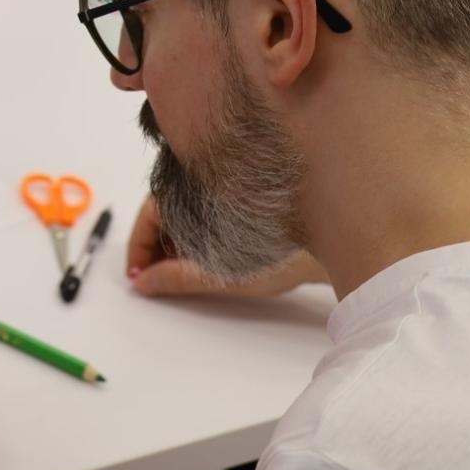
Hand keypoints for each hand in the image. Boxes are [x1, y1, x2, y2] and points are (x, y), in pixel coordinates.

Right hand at [126, 194, 324, 298]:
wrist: (332, 243)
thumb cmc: (282, 252)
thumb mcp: (220, 272)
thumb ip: (176, 277)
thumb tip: (144, 284)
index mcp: (192, 191)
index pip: (147, 216)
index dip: (138, 251)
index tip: (137, 280)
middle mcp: (202, 185)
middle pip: (162, 216)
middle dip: (155, 251)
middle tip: (156, 283)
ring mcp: (219, 193)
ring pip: (181, 219)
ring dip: (175, 247)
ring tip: (183, 275)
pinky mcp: (235, 204)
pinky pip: (202, 220)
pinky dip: (195, 241)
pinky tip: (205, 261)